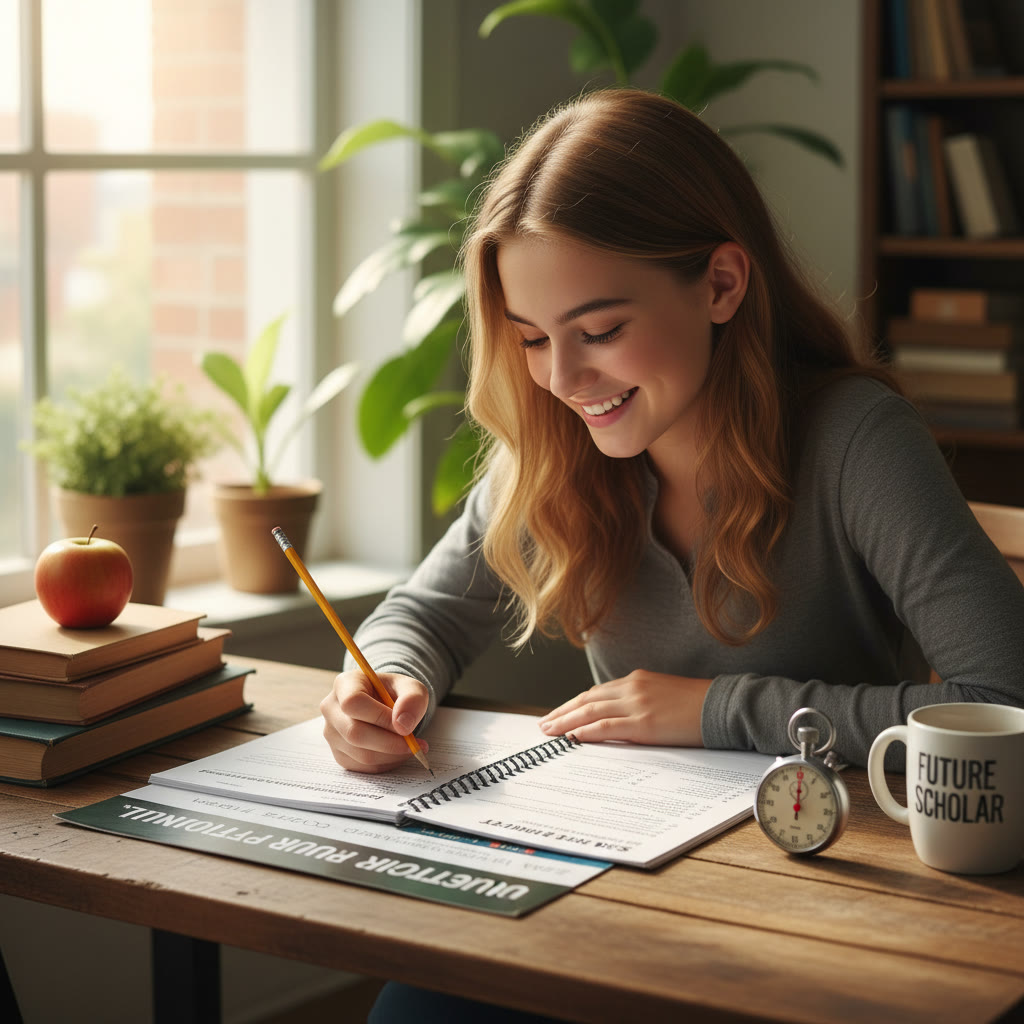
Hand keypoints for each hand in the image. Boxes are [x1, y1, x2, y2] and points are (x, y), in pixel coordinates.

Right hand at [320, 670, 429, 772]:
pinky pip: (363, 767)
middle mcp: (331, 708)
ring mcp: (332, 733)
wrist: (387, 705)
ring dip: (392, 755)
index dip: (380, 717)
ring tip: (412, 746)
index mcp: (344, 684)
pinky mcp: (339, 754)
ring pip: (361, 754)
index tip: (404, 725)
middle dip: (390, 742)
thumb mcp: (411, 687)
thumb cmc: (396, 693)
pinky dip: (387, 763)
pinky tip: (399, 752)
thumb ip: (412, 699)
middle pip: (354, 732)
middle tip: (414, 743)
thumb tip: (403, 725)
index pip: (353, 702)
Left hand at [538, 670, 712, 746]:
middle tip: (544, 724)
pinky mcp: (643, 722)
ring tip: (550, 732)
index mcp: (636, 680)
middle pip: (586, 699)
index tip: (558, 714)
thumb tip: (619, 715)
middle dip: (562, 712)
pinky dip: (586, 732)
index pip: (596, 692)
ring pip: (590, 711)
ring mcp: (637, 704)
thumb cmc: (697, 704)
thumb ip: (639, 700)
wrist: (722, 705)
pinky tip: (573, 738)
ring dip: (566, 722)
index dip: (574, 704)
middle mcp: (632, 687)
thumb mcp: (662, 694)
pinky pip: (606, 726)